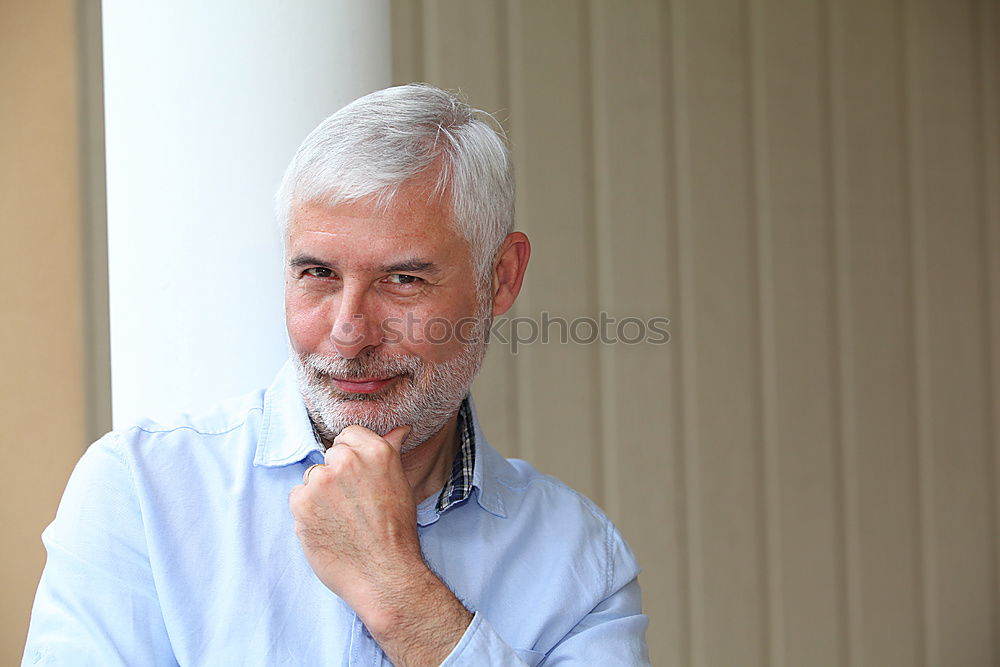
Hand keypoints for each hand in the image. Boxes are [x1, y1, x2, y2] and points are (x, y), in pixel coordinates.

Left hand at [288, 425, 471, 665]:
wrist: (384, 575)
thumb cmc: (396, 533)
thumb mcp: (400, 485)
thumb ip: (391, 452)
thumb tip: (400, 429)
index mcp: (376, 451)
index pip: (348, 435)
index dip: (352, 458)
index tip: (359, 479)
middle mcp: (347, 461)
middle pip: (329, 455)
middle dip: (336, 476)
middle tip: (352, 504)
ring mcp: (322, 481)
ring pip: (312, 477)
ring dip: (320, 494)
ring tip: (341, 520)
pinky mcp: (301, 503)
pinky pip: (297, 498)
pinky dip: (307, 513)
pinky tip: (327, 528)